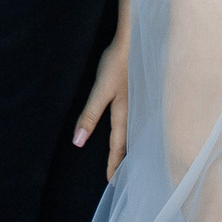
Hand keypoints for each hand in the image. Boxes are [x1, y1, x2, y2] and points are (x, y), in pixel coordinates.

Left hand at [73, 32, 129, 179]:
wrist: (138, 39)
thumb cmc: (117, 63)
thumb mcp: (100, 90)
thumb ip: (90, 115)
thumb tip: (77, 142)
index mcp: (125, 114)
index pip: (118, 146)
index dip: (114, 164)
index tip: (112, 182)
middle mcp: (137, 113)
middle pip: (131, 143)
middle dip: (126, 161)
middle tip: (123, 178)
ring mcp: (142, 103)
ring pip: (137, 133)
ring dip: (133, 148)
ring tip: (131, 161)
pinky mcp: (143, 94)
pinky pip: (141, 121)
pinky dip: (137, 133)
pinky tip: (137, 132)